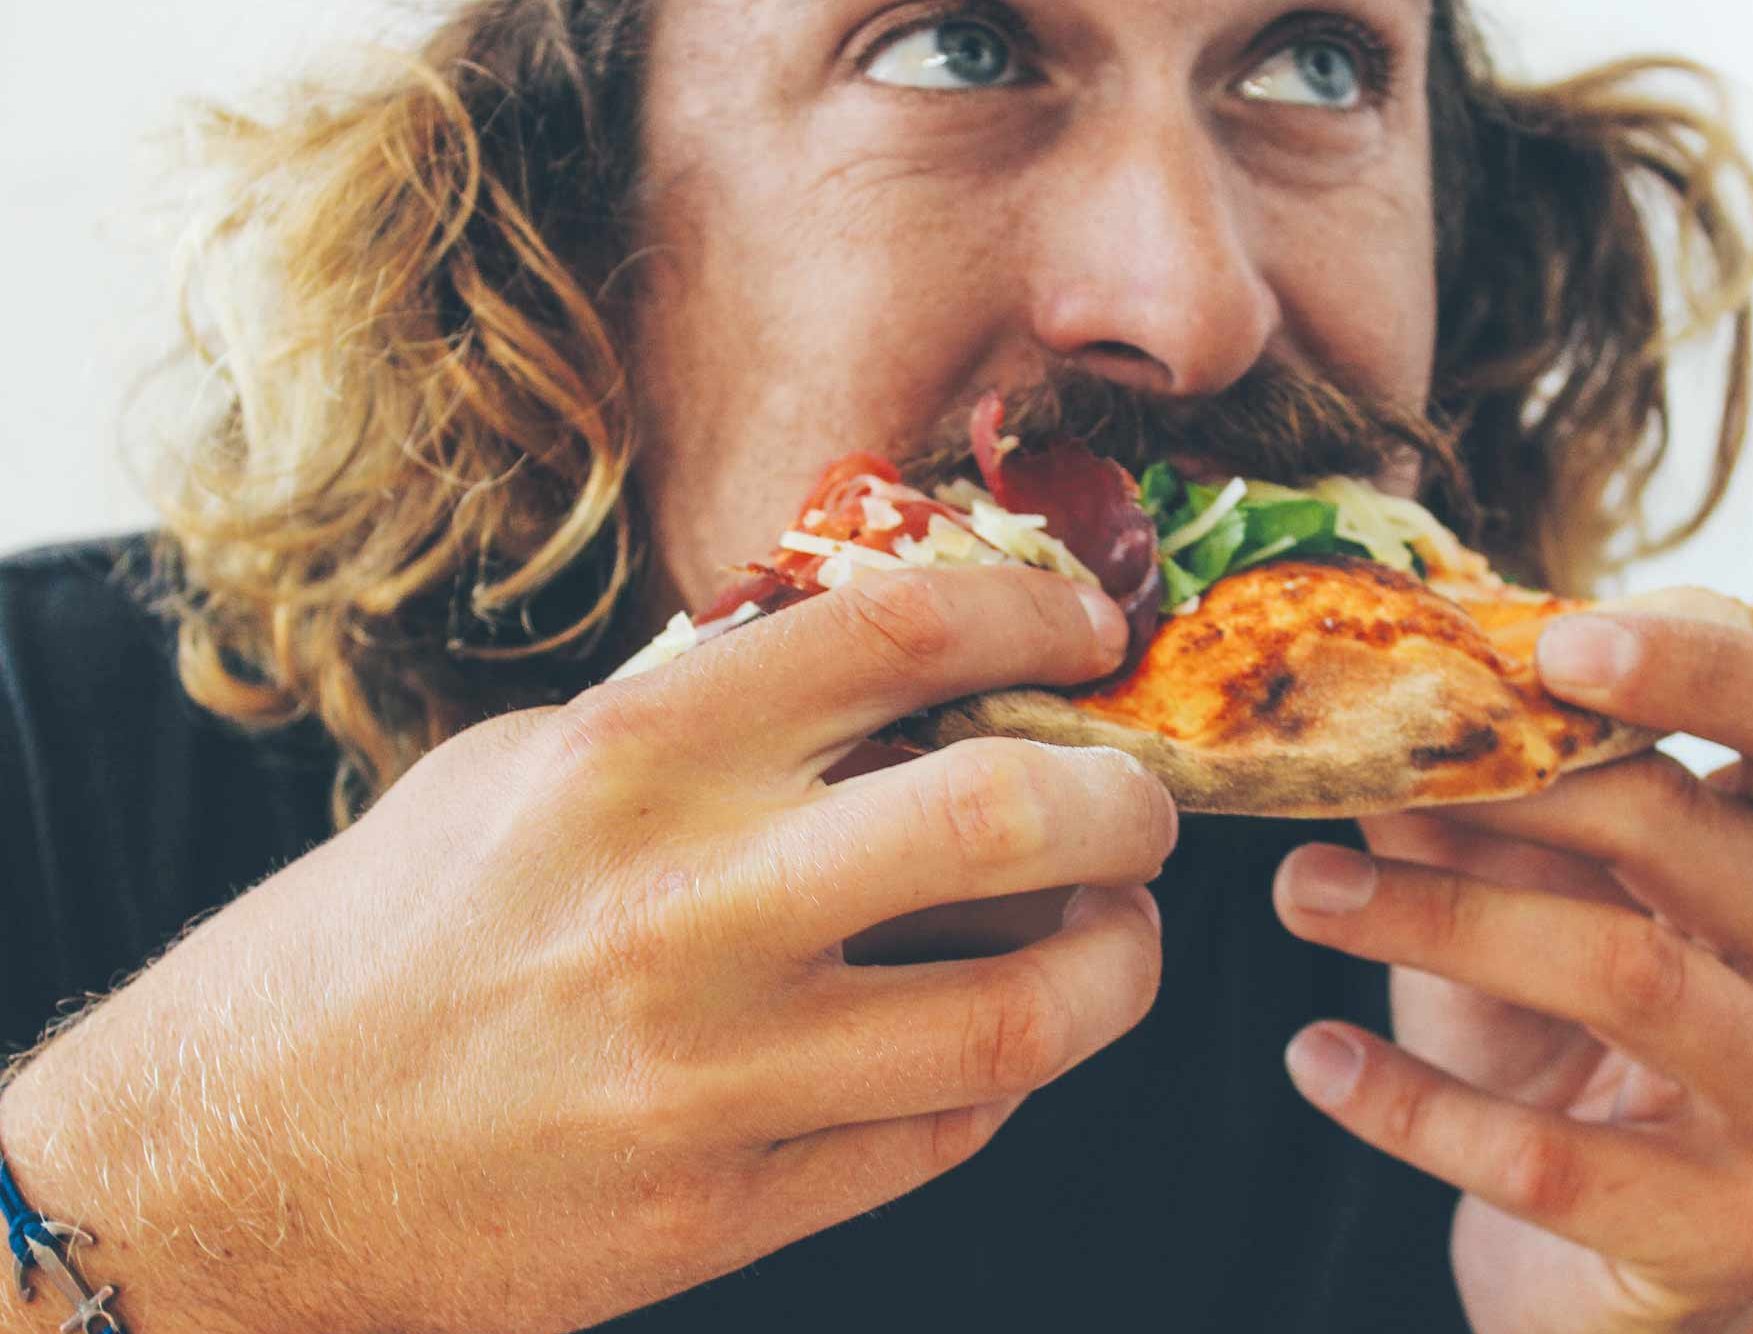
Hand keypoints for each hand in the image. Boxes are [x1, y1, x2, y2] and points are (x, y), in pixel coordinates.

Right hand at [0, 567, 1172, 1333]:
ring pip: (1014, 1015)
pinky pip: (938, 1136)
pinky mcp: (720, 1210)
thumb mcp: (515, 775)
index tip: (1089, 631)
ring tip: (1111, 933)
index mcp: (626, 759)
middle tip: (1140, 802)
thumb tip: (881, 685)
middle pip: (1005, 818)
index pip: (897, 633)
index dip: (1036, 613)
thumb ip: (697, 727)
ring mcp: (708, 1074)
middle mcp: (680, 905)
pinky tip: (986, 1038)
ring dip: (1113, 966)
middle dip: (1126, 798)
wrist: (231, 1165)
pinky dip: (1000, 1078)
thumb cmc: (376, 941)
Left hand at [1272, 612, 1752, 1332]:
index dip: (1705, 663)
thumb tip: (1349, 688)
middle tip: (1335, 778)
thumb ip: (1472, 795)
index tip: (1554, 640)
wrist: (1607, 1251)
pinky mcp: (1736, 1227)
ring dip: (1435, 918)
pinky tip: (1314, 1058)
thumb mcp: (1524, 892)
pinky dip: (1411, 1102)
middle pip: (1682, 833)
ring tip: (1296, 892)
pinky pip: (1554, 1157)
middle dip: (1497, 791)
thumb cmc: (1564, 1034)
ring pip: (1622, 972)